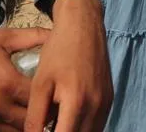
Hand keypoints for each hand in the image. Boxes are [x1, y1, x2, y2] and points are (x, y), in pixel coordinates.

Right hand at [0, 28, 51, 131]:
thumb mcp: (1, 37)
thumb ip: (31, 36)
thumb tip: (55, 34)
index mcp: (8, 84)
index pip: (42, 99)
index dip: (55, 98)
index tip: (62, 93)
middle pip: (32, 122)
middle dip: (45, 117)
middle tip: (55, 109)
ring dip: (29, 127)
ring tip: (38, 117)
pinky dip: (10, 130)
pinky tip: (17, 122)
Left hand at [25, 0, 111, 131]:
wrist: (83, 25)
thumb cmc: (58, 52)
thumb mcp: (40, 84)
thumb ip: (36, 116)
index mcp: (76, 102)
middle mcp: (96, 106)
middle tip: (49, 127)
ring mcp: (106, 103)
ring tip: (58, 125)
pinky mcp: (110, 98)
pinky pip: (98, 124)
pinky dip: (84, 128)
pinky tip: (69, 121)